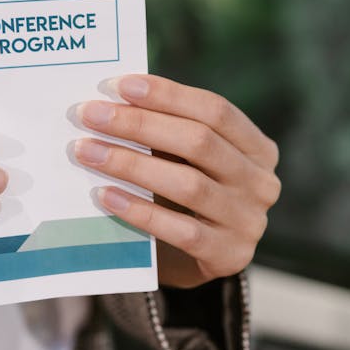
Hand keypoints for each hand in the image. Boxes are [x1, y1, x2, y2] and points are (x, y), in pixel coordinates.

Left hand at [73, 75, 279, 287]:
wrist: (196, 263)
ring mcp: (249, 222)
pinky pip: (180, 230)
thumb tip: (112, 98)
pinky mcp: (228, 256)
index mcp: (258, 148)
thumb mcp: (189, 160)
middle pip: (199, 142)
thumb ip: (167, 131)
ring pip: (188, 184)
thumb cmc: (185, 197)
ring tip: (87, 151)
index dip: (168, 95)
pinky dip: (139, 210)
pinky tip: (105, 195)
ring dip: (131, 163)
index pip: (215, 110)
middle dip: (139, 124)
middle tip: (90, 115)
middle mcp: (261, 182)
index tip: (120, 85)